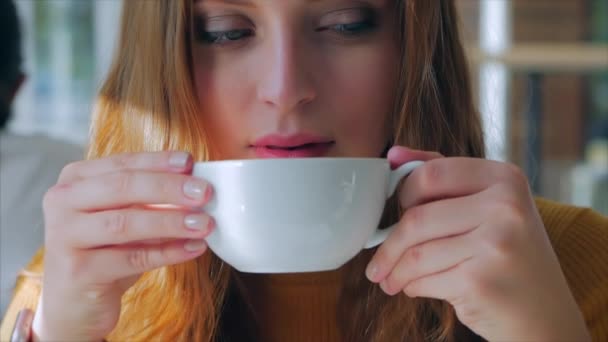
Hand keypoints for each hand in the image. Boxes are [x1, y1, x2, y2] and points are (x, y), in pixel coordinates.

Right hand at [33, 152, 214, 340]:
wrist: (75, 302)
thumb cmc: (105, 250)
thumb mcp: (125, 216)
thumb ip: (150, 198)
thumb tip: (196, 185)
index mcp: (75, 179)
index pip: (123, 163)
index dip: (158, 161)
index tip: (191, 162)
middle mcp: (62, 202)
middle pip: (123, 187)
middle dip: (169, 188)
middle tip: (204, 192)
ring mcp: (65, 236)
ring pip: (126, 223)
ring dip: (171, 222)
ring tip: (205, 223)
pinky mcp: (78, 271)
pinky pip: (132, 258)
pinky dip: (168, 252)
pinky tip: (193, 248)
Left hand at [366, 146, 589, 340]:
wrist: (544, 314)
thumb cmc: (508, 254)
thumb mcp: (488, 205)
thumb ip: (442, 175)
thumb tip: (393, 155)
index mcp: (505, 179)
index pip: (431, 173)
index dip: (405, 192)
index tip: (397, 209)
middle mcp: (505, 207)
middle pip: (417, 217)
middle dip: (389, 243)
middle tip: (378, 260)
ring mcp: (495, 244)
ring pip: (416, 253)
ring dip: (395, 271)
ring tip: (390, 280)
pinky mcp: (480, 281)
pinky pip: (423, 280)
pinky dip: (410, 287)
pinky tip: (414, 288)